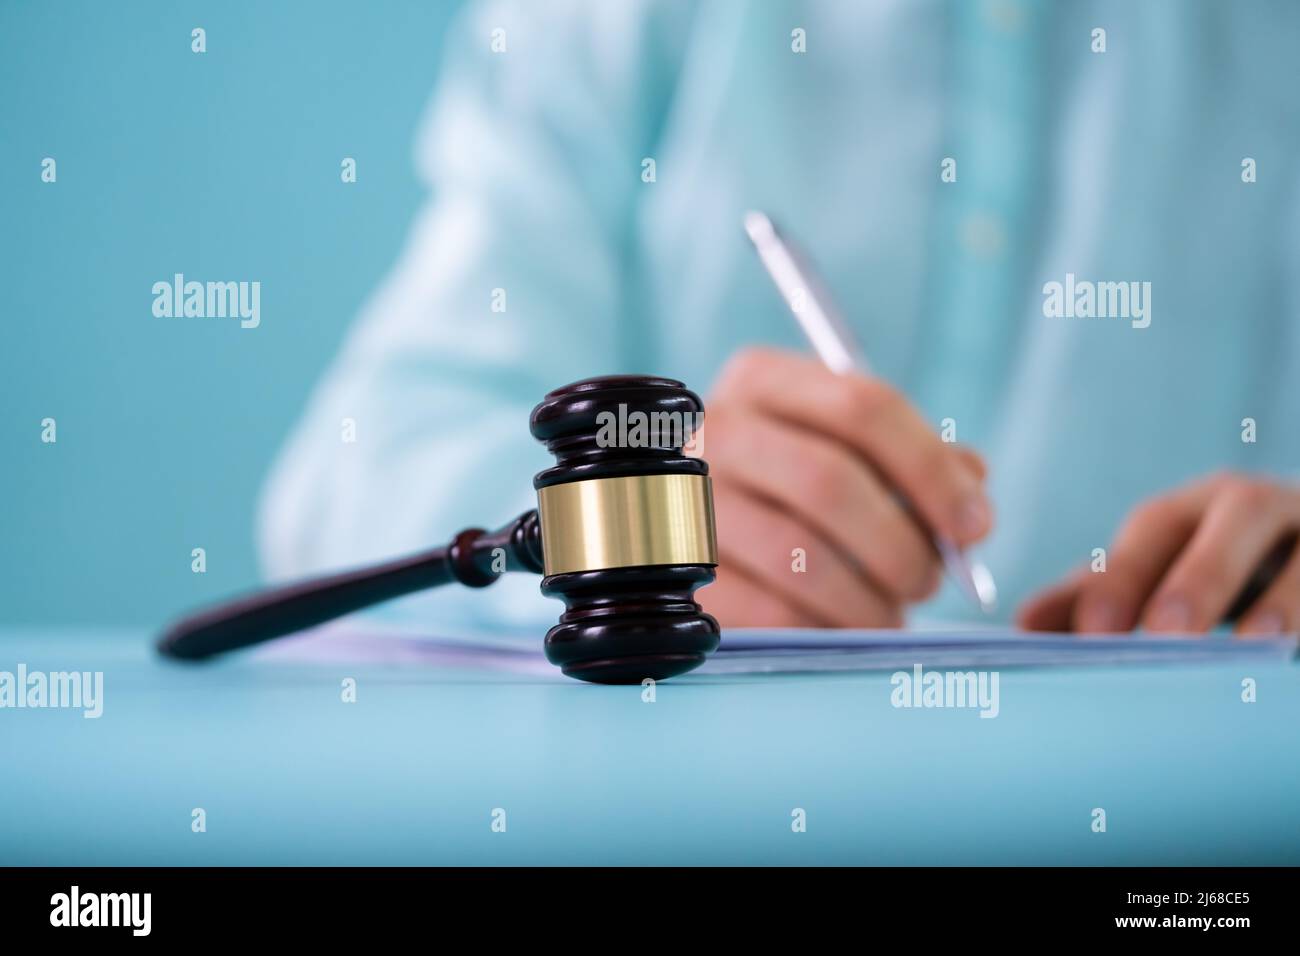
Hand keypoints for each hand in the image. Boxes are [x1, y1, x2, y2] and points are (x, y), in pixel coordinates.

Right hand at [695, 347, 992, 627]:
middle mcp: (715, 430)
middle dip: (902, 544)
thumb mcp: (849, 447)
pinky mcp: (681, 575)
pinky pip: (773, 613)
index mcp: (763, 380)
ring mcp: (687, 502)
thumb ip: (919, 461)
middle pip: (830, 482)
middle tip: (930, 581)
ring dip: (870, 600)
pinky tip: (840, 627)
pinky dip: (826, 629)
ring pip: (802, 557)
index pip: (863, 407)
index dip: (931, 470)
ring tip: (890, 613)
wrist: (695, 523)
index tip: (975, 525)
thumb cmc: (794, 482)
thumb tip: (972, 501)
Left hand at [1018, 472, 1299, 635]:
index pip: (1155, 527)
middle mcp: (1260, 506)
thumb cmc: (1219, 571)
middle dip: (1202, 574)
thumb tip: (1024, 625)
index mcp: (1198, 507)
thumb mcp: (1161, 575)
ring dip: (1285, 596)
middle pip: (1237, 517)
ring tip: (1257, 643)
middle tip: (1166, 633)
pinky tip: (1296, 655)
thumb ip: (1100, 597)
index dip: (1124, 576)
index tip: (1092, 632)